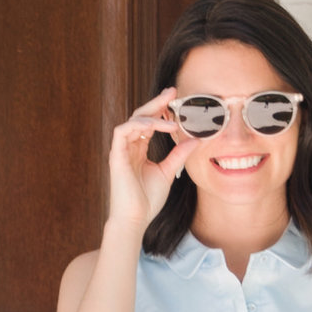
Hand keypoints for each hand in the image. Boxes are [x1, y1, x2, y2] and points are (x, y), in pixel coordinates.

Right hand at [106, 89, 185, 230]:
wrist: (136, 219)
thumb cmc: (148, 200)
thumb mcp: (168, 172)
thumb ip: (178, 155)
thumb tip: (194, 140)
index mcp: (138, 150)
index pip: (148, 123)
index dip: (160, 109)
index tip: (174, 99)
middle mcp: (129, 147)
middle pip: (140, 116)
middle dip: (156, 103)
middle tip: (172, 92)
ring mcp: (121, 150)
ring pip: (132, 120)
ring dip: (151, 116)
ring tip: (170, 120)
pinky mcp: (116, 155)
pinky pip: (122, 131)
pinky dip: (138, 125)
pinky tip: (155, 127)